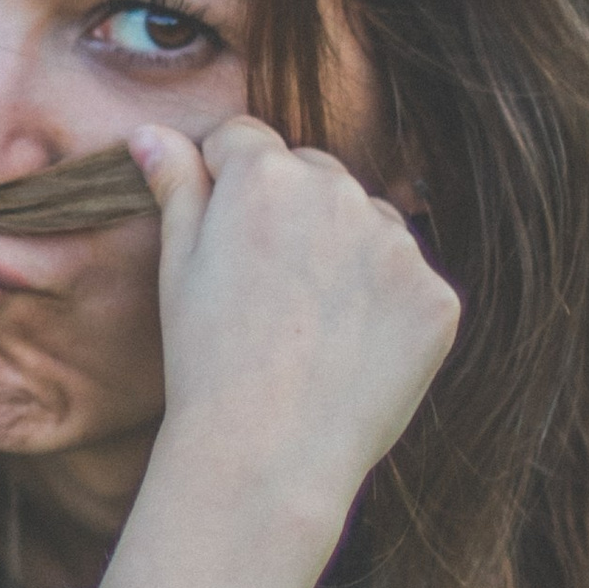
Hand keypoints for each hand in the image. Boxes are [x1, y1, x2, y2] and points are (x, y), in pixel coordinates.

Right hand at [98, 115, 457, 587]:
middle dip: (291, 213)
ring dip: (345, 254)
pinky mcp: (436, 297)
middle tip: (265, 292)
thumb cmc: (205, 362)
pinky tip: (349, 353)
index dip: (223, 184)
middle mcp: (339, 192)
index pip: (245, 142)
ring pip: (368, 224)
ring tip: (307, 328)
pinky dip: (385, 310)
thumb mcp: (175, 268)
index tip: (223, 240)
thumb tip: (151, 132)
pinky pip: (409, 283)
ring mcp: (398, 245)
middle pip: (313, 175)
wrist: (266, 456)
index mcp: (264, 175)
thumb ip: (174, 187)